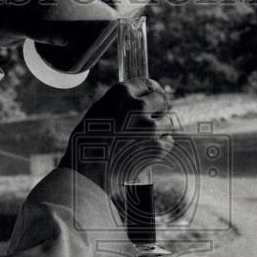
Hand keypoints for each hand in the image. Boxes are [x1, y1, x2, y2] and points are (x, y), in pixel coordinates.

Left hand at [0, 0, 114, 57]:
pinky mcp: (48, 13)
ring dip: (95, 4)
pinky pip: (71, 9)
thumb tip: (68, 41)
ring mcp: (49, 0)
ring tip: (111, 16)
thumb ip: (43, 33)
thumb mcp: (24, 26)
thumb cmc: (3, 20)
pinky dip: (85, 13)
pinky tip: (96, 21)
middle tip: (116, 8)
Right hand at [58, 79, 173, 193]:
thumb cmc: (88, 143)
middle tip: (148, 121)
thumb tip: (138, 97)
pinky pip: (168, 141)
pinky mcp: (158, 146)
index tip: (153, 97)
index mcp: (122, 93)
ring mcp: (150, 127)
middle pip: (162, 99)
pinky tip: (144, 151)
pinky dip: (160, 146)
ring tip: (143, 139)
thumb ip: (121, 102)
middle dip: (157, 109)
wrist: (89, 171)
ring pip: (168, 121)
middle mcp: (138, 106)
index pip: (148, 84)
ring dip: (160, 128)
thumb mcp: (99, 111)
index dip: (151, 91)